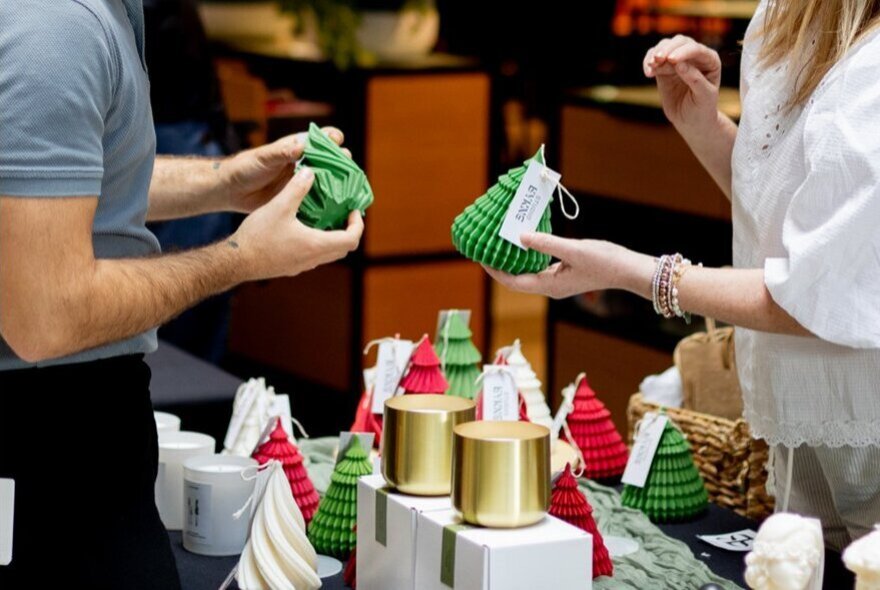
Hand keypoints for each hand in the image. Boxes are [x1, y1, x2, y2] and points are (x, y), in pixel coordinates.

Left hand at [221, 127, 348, 213]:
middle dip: (342, 164)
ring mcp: (303, 182)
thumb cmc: (246, 167)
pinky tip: (336, 208)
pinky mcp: (299, 199)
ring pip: (328, 181)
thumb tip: (301, 146)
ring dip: (339, 185)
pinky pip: (318, 200)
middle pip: (331, 161)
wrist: (232, 191)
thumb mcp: (264, 157)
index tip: (338, 142)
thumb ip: (281, 151)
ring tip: (349, 191)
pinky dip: (327, 203)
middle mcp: (305, 164)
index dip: (333, 138)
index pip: (322, 139)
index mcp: (298, 148)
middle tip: (348, 170)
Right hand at [232, 166, 363, 280]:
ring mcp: (302, 265)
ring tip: (326, 217)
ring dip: (333, 237)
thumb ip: (297, 188)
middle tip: (344, 213)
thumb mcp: (279, 206)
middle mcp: (313, 259)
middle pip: (344, 248)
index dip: (358, 224)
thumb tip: (311, 171)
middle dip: (348, 230)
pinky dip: (319, 242)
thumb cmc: (258, 235)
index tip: (353, 210)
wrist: (235, 261)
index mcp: (316, 244)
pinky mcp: (291, 267)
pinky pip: (314, 256)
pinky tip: (305, 228)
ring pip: (328, 253)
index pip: (351, 239)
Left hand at [482, 233, 653, 299]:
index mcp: (550, 285)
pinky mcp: (565, 274)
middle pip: (517, 279)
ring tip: (501, 245)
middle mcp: (551, 287)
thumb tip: (521, 236)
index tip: (481, 258)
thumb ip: (546, 243)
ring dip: (514, 261)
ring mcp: (558, 282)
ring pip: (527, 273)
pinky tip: (526, 243)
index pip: (513, 282)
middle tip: (487, 249)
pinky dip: (529, 257)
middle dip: (500, 266)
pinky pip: (539, 267)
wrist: (629, 270)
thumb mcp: (574, 249)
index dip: (495, 272)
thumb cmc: (604, 261)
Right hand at [643, 35, 721, 133]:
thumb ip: (695, 80)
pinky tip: (648, 73)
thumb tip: (679, 64)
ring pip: (665, 46)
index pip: (696, 49)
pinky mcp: (664, 68)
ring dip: (656, 53)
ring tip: (651, 66)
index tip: (671, 60)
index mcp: (710, 61)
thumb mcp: (704, 97)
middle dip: (668, 48)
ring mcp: (678, 60)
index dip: (684, 51)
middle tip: (657, 59)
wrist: (691, 121)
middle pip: (680, 42)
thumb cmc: (702, 109)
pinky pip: (654, 58)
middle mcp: (694, 56)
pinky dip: (648, 62)